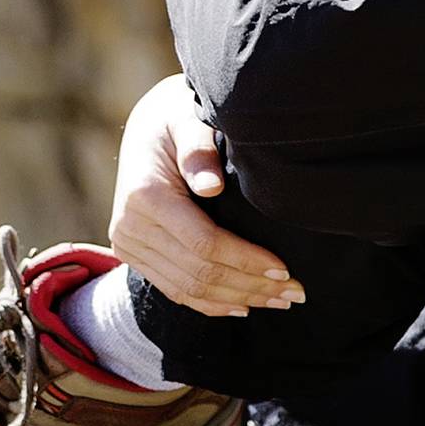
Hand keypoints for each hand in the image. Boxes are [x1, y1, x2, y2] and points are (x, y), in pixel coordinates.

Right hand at [108, 75, 302, 317]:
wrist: (144, 129)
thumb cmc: (177, 119)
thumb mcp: (188, 119)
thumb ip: (198, 148)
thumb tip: (211, 187)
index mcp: (143, 195)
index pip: (204, 244)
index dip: (247, 260)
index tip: (286, 268)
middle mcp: (129, 226)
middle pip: (198, 272)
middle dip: (251, 285)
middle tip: (297, 292)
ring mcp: (127, 243)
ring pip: (187, 288)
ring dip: (237, 299)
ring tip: (279, 300)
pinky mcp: (131, 253)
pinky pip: (173, 289)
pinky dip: (210, 303)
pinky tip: (243, 306)